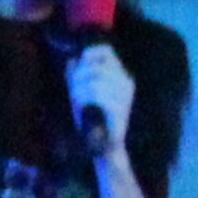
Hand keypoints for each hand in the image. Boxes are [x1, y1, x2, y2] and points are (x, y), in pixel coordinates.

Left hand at [64, 38, 134, 154]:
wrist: (104, 145)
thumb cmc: (92, 119)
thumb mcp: (82, 93)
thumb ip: (78, 76)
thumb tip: (71, 59)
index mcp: (121, 76)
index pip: (106, 52)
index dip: (89, 56)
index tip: (78, 69)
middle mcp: (126, 82)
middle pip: (96, 66)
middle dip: (79, 76)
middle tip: (73, 90)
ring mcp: (124, 95)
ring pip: (94, 80)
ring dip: (79, 89)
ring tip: (76, 99)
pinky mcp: (119, 107)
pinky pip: (96, 93)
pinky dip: (83, 97)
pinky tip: (80, 105)